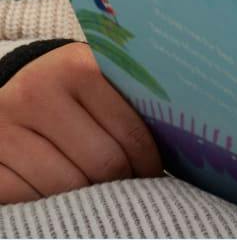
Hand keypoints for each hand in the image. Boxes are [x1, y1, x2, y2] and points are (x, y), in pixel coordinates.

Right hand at [0, 42, 162, 202]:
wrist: (12, 87)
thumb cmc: (70, 87)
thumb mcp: (98, 77)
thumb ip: (130, 94)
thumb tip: (181, 132)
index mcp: (76, 67)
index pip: (128, 131)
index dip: (148, 161)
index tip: (156, 174)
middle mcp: (36, 93)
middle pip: (101, 164)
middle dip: (124, 183)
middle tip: (134, 188)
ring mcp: (4, 129)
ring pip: (66, 187)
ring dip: (91, 198)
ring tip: (105, 194)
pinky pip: (27, 200)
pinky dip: (51, 207)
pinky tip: (66, 198)